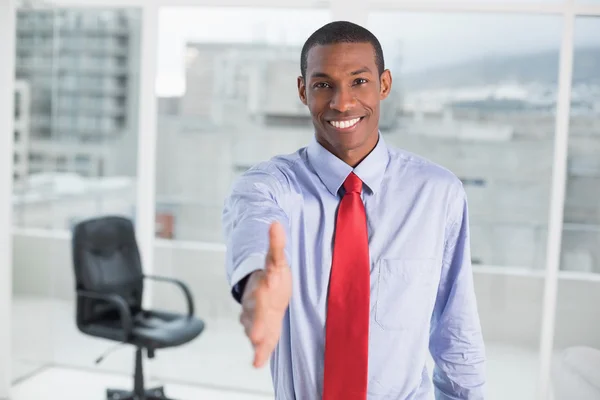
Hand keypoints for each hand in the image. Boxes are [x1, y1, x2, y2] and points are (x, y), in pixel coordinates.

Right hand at [240, 221, 291, 367]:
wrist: (262, 288)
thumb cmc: (272, 275)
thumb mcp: (276, 260)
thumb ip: (276, 245)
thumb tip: (275, 223)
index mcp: (260, 287)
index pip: (260, 292)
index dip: (262, 295)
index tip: (267, 292)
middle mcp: (254, 304)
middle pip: (254, 315)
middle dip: (255, 325)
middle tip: (256, 335)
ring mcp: (257, 318)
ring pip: (254, 329)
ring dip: (257, 341)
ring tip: (258, 352)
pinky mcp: (264, 330)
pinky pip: (261, 342)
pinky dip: (259, 353)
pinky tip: (257, 362)